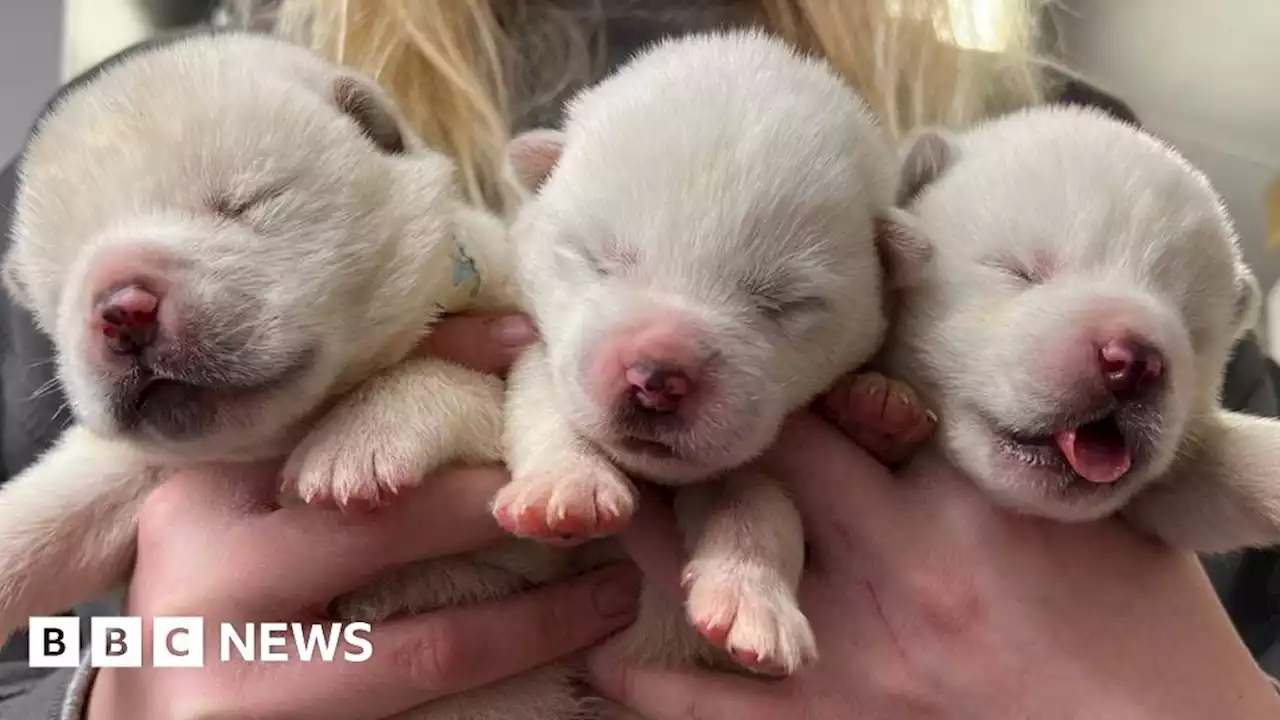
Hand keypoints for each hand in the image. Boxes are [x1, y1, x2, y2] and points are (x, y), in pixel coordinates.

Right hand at [87, 311, 640, 719]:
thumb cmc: (216, 596)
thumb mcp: (247, 507)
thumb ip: (338, 437)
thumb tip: (494, 340)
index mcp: (201, 500)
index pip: (338, 415)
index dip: (441, 372)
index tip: (525, 350)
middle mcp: (208, 587)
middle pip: (394, 527)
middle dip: (505, 507)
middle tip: (592, 501)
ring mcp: (242, 687)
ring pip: (430, 647)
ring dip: (542, 619)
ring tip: (613, 592)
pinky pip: (424, 715)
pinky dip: (504, 684)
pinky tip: (559, 661)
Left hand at [593, 388, 1279, 718]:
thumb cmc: (1155, 635)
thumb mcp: (1095, 509)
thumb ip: (1014, 442)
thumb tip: (955, 380)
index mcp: (959, 493)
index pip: (850, 397)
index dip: (786, 362)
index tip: (735, 335)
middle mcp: (891, 558)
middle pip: (764, 465)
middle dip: (700, 428)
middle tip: (634, 389)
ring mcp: (856, 647)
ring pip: (716, 568)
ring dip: (642, 536)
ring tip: (564, 507)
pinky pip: (725, 711)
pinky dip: (658, 688)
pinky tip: (599, 663)